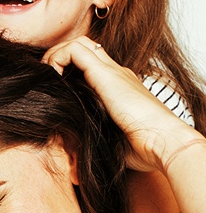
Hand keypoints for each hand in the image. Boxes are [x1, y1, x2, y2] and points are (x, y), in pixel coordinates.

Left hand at [42, 36, 198, 173]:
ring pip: (80, 43)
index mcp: (118, 88)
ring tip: (48, 76)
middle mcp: (116, 75)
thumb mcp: (108, 144)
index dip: (70, 69)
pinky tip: (54, 78)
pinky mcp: (106, 74)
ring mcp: (112, 71)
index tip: (56, 89)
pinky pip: (75, 51)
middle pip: (86, 48)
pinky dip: (57, 58)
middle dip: (61, 56)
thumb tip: (70, 169)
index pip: (92, 65)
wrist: (163, 142)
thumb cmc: (142, 149)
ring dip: (57, 54)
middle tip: (48, 78)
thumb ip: (89, 146)